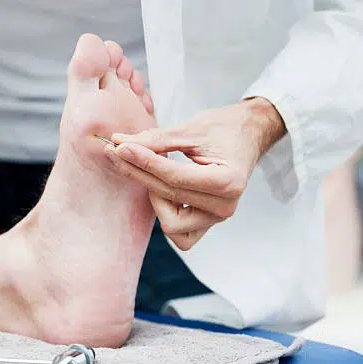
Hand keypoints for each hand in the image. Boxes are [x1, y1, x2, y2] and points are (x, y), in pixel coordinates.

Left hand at [105, 97, 285, 249]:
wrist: (246, 136)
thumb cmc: (223, 129)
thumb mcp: (190, 129)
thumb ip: (155, 139)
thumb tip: (119, 143)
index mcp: (229, 181)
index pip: (175, 177)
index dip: (144, 162)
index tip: (120, 147)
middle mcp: (225, 206)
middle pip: (168, 197)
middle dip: (140, 173)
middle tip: (118, 151)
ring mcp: (216, 218)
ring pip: (170, 223)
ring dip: (154, 197)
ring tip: (150, 169)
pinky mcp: (206, 223)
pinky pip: (178, 234)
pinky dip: (165, 214)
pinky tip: (160, 188)